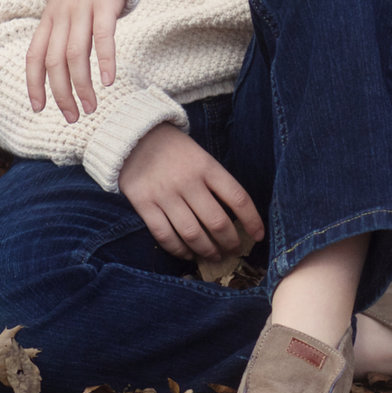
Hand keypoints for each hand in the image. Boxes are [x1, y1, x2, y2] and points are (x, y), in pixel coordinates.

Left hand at [26, 0, 126, 121]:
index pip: (34, 57)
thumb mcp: (66, 10)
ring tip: (91, 107)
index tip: (39, 108)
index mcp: (48, 20)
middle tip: (72, 116)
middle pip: (54, 62)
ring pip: (76, 54)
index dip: (34, 84)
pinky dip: (105, 61)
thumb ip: (62, 36)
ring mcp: (83, 9)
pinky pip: (103, 37)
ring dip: (82, 86)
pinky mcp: (106, 4)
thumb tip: (61, 73)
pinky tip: (109, 81)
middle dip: (61, 94)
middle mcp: (61, 16)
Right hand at [119, 124, 263, 261]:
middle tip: (234, 250)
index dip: (252, 220)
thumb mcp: (201, 155)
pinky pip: (165, 236)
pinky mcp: (144, 204)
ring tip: (214, 256)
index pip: (238, 198)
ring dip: (207, 250)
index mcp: (207, 166)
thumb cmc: (174, 149)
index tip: (258, 235)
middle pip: (217, 222)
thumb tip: (234, 215)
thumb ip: (215, 181)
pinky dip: (179, 250)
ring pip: (192, 234)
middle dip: (230, 242)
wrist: (133, 136)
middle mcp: (188, 182)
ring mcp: (165, 195)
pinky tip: (188, 254)